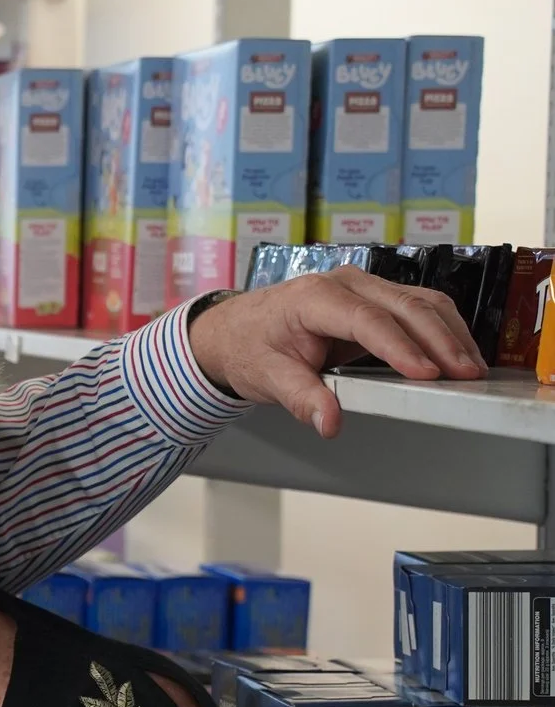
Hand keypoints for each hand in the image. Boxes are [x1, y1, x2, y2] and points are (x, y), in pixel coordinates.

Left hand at [185, 268, 484, 438]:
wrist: (233, 330)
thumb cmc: (249, 347)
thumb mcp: (267, 377)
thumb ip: (301, 399)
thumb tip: (330, 422)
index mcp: (313, 298)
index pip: (366, 320)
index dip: (400, 347)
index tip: (426, 374)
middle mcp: (344, 284)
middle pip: (405, 306)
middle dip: (441, 341)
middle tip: (466, 375)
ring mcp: (363, 287)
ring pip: (421, 303)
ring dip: (451, 334)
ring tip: (472, 369)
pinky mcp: (376, 299)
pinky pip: (418, 308)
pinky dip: (443, 330)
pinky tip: (458, 354)